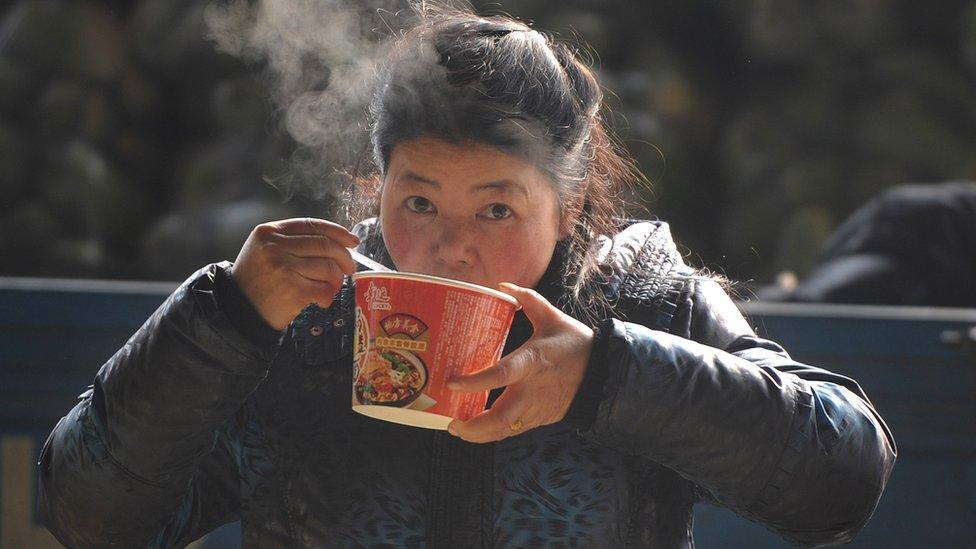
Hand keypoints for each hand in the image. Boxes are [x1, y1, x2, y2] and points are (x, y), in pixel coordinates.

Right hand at [228, 217, 358, 329]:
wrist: (238, 310)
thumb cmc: (257, 280)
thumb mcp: (265, 250)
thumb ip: (294, 241)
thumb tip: (338, 241)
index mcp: (269, 232)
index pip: (312, 225)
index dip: (337, 232)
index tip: (352, 241)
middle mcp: (275, 247)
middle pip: (324, 245)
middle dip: (344, 257)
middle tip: (349, 268)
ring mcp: (284, 268)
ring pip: (328, 267)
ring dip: (336, 280)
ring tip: (331, 287)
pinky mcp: (292, 290)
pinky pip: (324, 289)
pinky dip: (328, 296)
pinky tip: (322, 300)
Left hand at [446, 283, 593, 442]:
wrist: (603, 373)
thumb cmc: (577, 345)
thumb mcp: (552, 318)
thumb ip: (527, 300)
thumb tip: (504, 285)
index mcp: (532, 362)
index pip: (500, 375)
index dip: (474, 382)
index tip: (451, 384)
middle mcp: (531, 390)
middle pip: (497, 418)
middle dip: (471, 426)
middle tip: (450, 422)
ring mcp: (535, 408)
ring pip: (503, 430)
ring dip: (479, 434)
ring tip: (459, 429)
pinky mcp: (539, 418)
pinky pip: (512, 430)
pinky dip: (493, 432)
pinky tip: (479, 428)